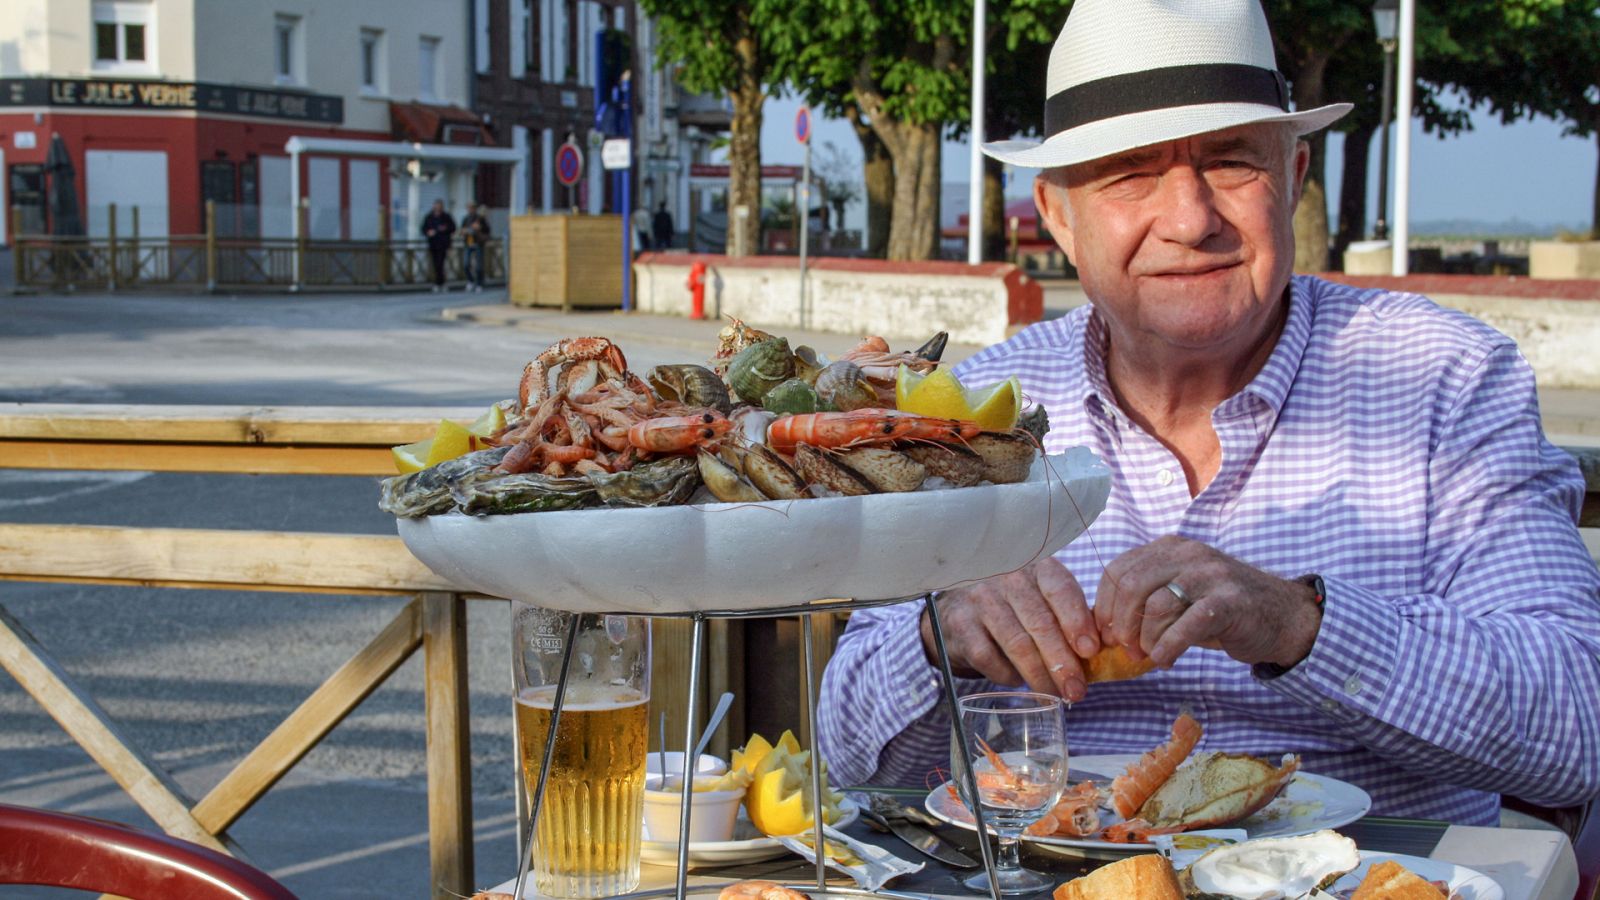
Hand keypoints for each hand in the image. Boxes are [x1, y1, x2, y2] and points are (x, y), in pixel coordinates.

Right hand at [918, 558, 1098, 700]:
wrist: (959, 609)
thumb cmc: (1015, 609)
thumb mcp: (1043, 601)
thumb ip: (1070, 619)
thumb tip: (1102, 656)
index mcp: (1037, 568)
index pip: (1060, 589)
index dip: (1077, 620)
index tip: (1091, 650)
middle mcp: (1007, 579)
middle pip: (1040, 622)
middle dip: (1062, 660)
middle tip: (1076, 690)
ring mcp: (980, 600)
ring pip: (1016, 643)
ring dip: (1039, 675)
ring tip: (1054, 695)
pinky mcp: (960, 625)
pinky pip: (988, 657)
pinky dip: (1008, 675)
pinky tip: (1019, 682)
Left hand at [1093, 536, 1321, 669]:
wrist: (1283, 615)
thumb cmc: (1223, 610)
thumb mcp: (1180, 594)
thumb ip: (1146, 600)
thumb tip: (1106, 630)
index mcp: (1169, 548)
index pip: (1118, 569)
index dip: (1104, 605)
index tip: (1106, 633)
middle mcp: (1188, 554)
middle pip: (1131, 585)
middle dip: (1120, 624)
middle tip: (1127, 650)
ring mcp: (1210, 575)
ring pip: (1156, 606)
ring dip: (1145, 639)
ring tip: (1150, 655)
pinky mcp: (1229, 601)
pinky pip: (1186, 625)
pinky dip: (1168, 647)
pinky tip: (1166, 660)